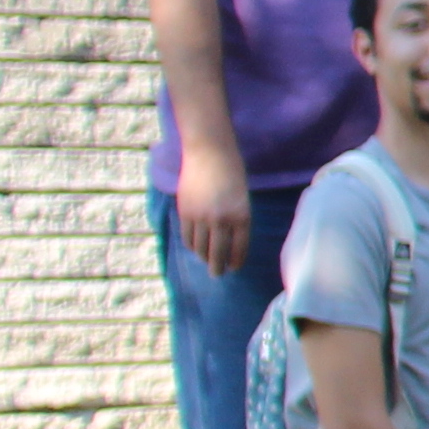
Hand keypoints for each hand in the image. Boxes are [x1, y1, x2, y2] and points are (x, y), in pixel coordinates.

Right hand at [178, 149, 250, 277]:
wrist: (210, 154)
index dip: (236, 260)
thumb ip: (237, 219)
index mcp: (242, 216)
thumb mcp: (243, 198)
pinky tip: (195, 248)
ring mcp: (201, 217)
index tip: (234, 268)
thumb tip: (229, 242)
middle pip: (218, 253)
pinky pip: (187, 237)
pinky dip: (191, 245)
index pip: (239, 247)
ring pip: (200, 247)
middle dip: (218, 267)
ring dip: (204, 257)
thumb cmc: (232, 173)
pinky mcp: (185, 212)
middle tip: (218, 274)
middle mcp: (221, 219)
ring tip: (207, 261)